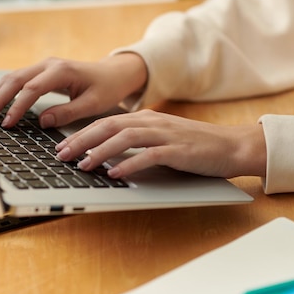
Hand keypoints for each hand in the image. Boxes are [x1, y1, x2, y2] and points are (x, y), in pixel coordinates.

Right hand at [0, 53, 147, 127]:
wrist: (113, 73)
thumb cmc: (106, 88)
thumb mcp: (93, 104)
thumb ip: (68, 112)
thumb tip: (43, 121)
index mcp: (61, 71)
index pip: (32, 89)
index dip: (17, 107)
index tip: (8, 123)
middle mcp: (48, 64)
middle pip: (15, 80)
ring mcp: (42, 66)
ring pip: (12, 77)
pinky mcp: (40, 71)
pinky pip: (16, 79)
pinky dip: (0, 88)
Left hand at [55, 109, 266, 178]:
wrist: (232, 146)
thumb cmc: (195, 146)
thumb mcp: (162, 138)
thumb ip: (138, 142)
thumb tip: (108, 156)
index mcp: (147, 119)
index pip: (106, 122)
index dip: (82, 133)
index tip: (63, 145)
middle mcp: (153, 122)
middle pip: (109, 126)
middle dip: (82, 140)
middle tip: (62, 155)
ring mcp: (166, 135)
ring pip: (125, 138)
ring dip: (100, 151)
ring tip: (83, 165)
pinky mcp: (178, 150)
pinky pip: (149, 155)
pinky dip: (130, 164)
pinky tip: (115, 174)